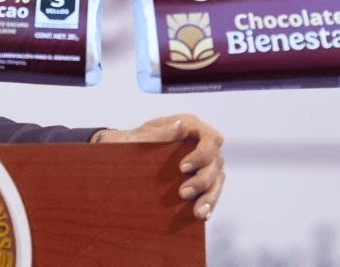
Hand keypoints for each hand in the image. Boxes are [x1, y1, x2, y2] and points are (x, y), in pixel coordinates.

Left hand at [91, 113, 224, 220]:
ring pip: (217, 179)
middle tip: (183, 193)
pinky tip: (202, 214)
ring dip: (209, 197)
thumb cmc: (131, 142)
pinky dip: (208, 203)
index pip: (210, 139)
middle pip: (215, 162)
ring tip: (198, 212)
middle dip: (202, 181)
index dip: (202, 154)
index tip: (182, 168)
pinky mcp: (202, 179)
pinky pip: (212, 192)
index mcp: (191, 127)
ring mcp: (205, 162)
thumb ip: (161, 133)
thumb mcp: (142, 136)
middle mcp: (202, 144)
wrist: (122, 158)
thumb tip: (180, 126)